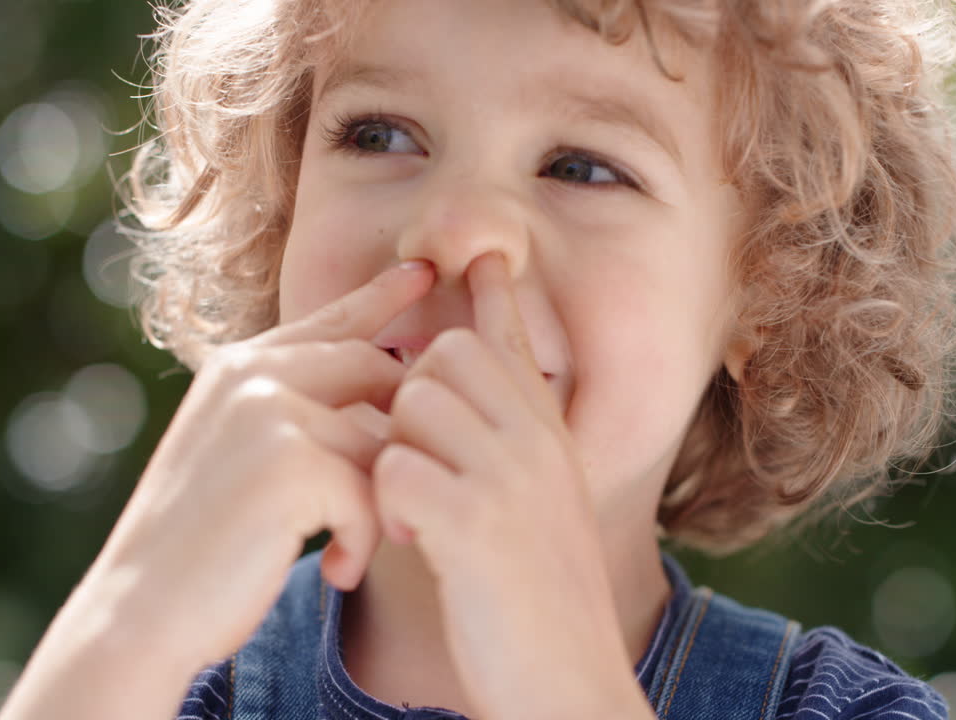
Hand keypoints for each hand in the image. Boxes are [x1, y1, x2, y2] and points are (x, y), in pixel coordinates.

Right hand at [85, 260, 434, 666]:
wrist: (138, 613)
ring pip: (381, 443)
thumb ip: (290, 409)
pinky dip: (364, 541)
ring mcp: (269, 411)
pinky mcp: (290, 463)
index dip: (384, 295)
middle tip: (412, 485)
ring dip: (379, 507)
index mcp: (238, 366)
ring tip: (348, 551)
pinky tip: (335, 571)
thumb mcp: (239, 454)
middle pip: (374, 369)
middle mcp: (252, 372)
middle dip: (405, 427)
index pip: (332, 319)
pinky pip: (373, 493)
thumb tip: (378, 378)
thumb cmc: (200, 545)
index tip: (428, 272)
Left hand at [372, 253, 653, 719]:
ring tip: (411, 513)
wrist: (571, 691)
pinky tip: (409, 543)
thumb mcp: (544, 514)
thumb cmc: (542, 608)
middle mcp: (539, 444)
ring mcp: (511, 480)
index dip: (494, 296)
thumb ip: (513, 455)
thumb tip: (462, 408)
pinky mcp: (477, 527)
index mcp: (553, 440)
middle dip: (409, 396)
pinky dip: (384, 504)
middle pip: (445, 353)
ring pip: (413, 404)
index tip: (481, 254)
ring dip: (392, 454)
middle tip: (413, 462)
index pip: (515, 343)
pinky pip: (396, 469)